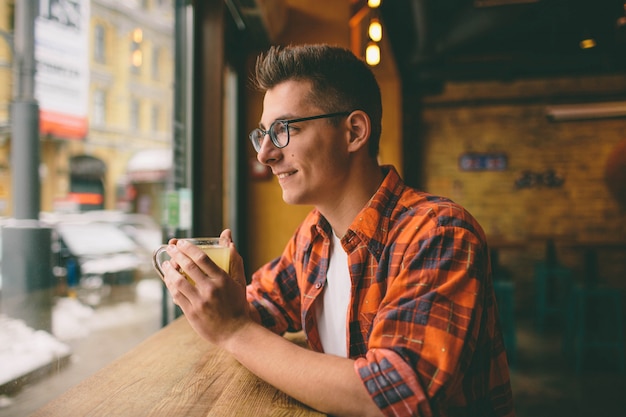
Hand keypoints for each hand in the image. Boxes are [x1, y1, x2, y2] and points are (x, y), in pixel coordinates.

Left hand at [161, 229, 249, 345]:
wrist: (235, 332)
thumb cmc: (237, 304)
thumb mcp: (239, 281)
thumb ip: (234, 259)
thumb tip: (229, 238)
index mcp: (222, 280)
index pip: (202, 258)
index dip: (188, 248)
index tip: (180, 242)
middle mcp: (210, 289)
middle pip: (188, 266)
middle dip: (176, 254)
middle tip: (170, 247)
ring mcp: (200, 302)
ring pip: (178, 281)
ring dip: (169, 270)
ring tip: (166, 264)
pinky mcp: (192, 313)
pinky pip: (176, 296)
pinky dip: (171, 286)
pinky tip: (169, 280)